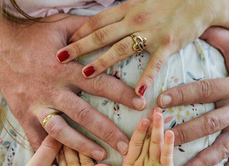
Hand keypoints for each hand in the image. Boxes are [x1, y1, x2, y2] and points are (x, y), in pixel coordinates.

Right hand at [0, 14, 146, 158]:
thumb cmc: (32, 34)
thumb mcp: (61, 24)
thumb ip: (87, 28)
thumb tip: (113, 28)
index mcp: (63, 67)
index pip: (98, 83)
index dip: (121, 93)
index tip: (141, 104)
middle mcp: (51, 89)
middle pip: (83, 114)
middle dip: (107, 131)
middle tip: (127, 145)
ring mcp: (36, 105)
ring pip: (60, 131)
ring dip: (81, 145)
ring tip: (101, 156)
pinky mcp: (23, 115)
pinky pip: (36, 138)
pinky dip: (47, 153)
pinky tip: (63, 165)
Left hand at [56, 0, 215, 96]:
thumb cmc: (169, 0)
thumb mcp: (141, 0)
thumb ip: (123, 11)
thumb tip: (105, 20)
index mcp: (127, 8)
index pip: (96, 21)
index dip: (78, 32)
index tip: (63, 42)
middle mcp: (135, 19)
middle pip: (101, 35)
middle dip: (78, 47)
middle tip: (59, 58)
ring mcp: (151, 32)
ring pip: (121, 48)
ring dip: (102, 62)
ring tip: (85, 74)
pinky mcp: (168, 44)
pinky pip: (154, 63)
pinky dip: (146, 78)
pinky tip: (137, 93)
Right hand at [92, 109, 174, 165]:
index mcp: (131, 163)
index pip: (134, 144)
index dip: (138, 131)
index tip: (141, 118)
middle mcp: (143, 161)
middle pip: (147, 140)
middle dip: (151, 123)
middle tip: (154, 108)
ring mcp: (155, 165)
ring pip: (157, 144)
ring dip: (159, 128)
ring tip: (160, 114)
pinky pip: (167, 155)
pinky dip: (169, 144)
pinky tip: (171, 132)